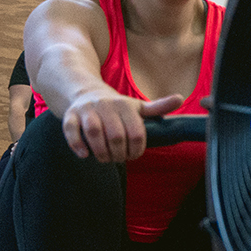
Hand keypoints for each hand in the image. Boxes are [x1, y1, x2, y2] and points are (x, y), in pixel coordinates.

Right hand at [64, 91, 184, 162]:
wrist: (85, 92)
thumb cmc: (116, 106)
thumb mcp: (138, 106)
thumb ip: (158, 107)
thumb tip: (180, 99)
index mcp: (125, 105)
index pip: (136, 132)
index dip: (137, 149)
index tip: (134, 156)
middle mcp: (106, 106)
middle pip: (115, 136)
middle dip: (119, 154)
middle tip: (119, 159)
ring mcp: (87, 110)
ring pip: (93, 133)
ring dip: (101, 152)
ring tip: (105, 159)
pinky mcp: (70, 115)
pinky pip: (71, 130)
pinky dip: (77, 144)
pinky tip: (85, 155)